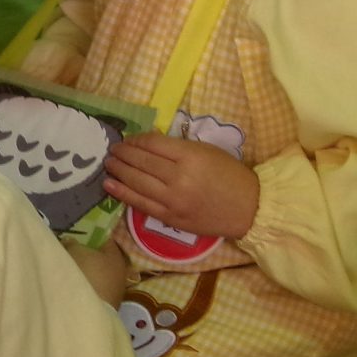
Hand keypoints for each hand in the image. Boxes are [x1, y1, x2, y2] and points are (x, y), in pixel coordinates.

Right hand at [63, 235, 128, 305]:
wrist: (88, 311)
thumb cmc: (84, 273)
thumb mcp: (74, 251)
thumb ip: (73, 243)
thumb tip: (71, 241)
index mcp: (116, 255)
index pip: (104, 240)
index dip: (89, 237)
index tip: (75, 238)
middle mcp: (120, 271)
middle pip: (101, 259)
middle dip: (87, 257)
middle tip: (69, 256)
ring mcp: (115, 291)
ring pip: (99, 276)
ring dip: (87, 275)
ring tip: (70, 275)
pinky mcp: (108, 306)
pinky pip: (95, 291)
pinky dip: (87, 289)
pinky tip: (75, 290)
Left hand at [104, 134, 259, 240]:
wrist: (248, 208)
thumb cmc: (230, 175)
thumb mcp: (207, 152)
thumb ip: (178, 148)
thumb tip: (149, 143)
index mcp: (190, 156)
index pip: (153, 144)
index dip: (136, 140)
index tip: (128, 139)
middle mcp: (178, 177)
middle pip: (141, 162)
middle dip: (123, 154)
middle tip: (112, 149)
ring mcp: (172, 199)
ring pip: (137, 182)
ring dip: (119, 171)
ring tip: (108, 163)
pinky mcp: (170, 217)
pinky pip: (140, 203)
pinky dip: (122, 193)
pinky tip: (109, 185)